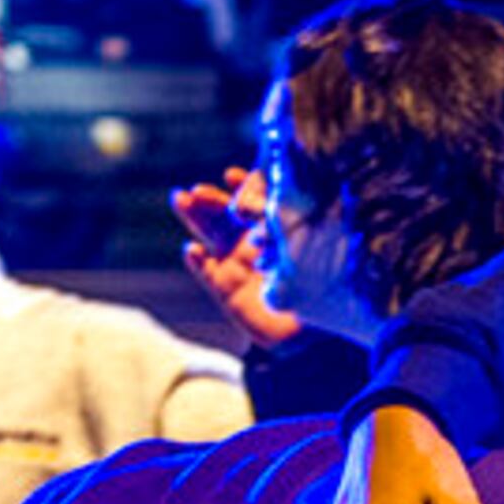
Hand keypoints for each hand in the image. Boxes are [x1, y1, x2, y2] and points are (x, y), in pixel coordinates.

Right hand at [172, 170, 301, 348]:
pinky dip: (198, 262)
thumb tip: (277, 188)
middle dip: (209, 199)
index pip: (252, 199)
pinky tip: (193, 250)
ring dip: (194, 217)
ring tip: (181, 200)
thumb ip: (291, 215)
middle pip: (223, 213)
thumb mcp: (308, 239)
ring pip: (209, 234)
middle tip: (196, 190)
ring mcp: (236, 264)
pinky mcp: (226, 290)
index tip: (232, 176)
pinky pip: (206, 272)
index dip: (241, 186)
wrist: (316, 326)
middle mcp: (251, 241)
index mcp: (273, 226)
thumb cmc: (322, 281)